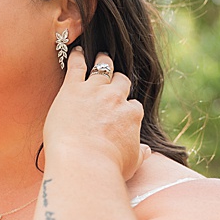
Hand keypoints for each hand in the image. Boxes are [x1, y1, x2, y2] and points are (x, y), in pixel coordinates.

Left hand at [44, 48, 147, 179]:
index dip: (126, 107)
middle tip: (113, 77)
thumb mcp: (130, 163)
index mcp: (132, 115)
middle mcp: (116, 99)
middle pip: (121, 82)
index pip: (133, 106)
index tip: (121, 110)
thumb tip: (146, 151)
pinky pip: (77, 66)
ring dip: (102, 62)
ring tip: (100, 56)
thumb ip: (139, 153)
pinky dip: (77, 57)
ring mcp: (95, 91)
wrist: (82, 163)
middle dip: (118, 81)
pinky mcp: (73, 88)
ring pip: (102, 68)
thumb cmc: (106, 168)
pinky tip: (76, 52)